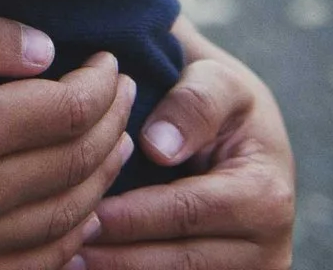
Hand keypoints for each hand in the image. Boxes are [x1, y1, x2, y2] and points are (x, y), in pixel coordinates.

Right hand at [0, 12, 136, 269]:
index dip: (101, 83)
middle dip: (111, 124)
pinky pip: (31, 267)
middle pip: (78, 165)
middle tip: (119, 92)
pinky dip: (67, 242)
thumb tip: (48, 52)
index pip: (68, 110)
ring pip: (66, 219)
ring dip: (100, 180)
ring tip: (111, 144)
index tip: (107, 60)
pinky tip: (77, 215)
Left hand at [79, 20, 292, 269]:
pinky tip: (90, 262)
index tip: (84, 209)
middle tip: (62, 243)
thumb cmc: (221, 102)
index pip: (187, 212)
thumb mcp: (219, 81)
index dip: (133, 214)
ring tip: (67, 257)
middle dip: (116, 254)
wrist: (241, 137)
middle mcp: (269, 249)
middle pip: (179, 261)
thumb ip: (195, 101)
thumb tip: (159, 146)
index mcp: (267, 197)